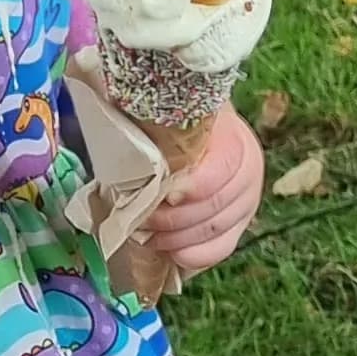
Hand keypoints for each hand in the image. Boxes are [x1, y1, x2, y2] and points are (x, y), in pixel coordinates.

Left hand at [142, 103, 263, 276]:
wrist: (196, 131)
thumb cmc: (173, 121)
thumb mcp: (166, 111)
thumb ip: (151, 114)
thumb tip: (108, 99)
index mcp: (234, 139)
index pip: (224, 168)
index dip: (194, 186)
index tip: (163, 194)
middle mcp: (248, 171)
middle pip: (216, 206)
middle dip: (173, 219)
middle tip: (139, 218)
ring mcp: (247, 202)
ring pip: (216, 231)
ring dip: (176, 239)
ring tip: (145, 234)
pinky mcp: (238, 226)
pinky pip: (220, 250)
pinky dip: (192, 256)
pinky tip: (168, 251)